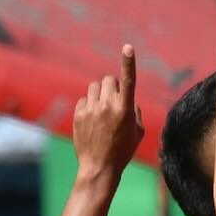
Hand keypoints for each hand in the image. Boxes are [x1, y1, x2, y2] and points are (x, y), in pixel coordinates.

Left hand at [73, 44, 143, 183]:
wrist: (99, 168)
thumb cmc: (123, 150)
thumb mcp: (137, 131)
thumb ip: (133, 110)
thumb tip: (127, 98)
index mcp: (125, 110)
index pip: (128, 81)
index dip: (128, 62)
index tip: (127, 47)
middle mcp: (107, 106)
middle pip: (108, 79)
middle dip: (112, 86)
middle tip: (114, 101)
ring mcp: (91, 110)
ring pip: (94, 86)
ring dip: (100, 93)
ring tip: (103, 111)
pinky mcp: (79, 114)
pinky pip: (84, 99)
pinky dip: (89, 105)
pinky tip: (92, 120)